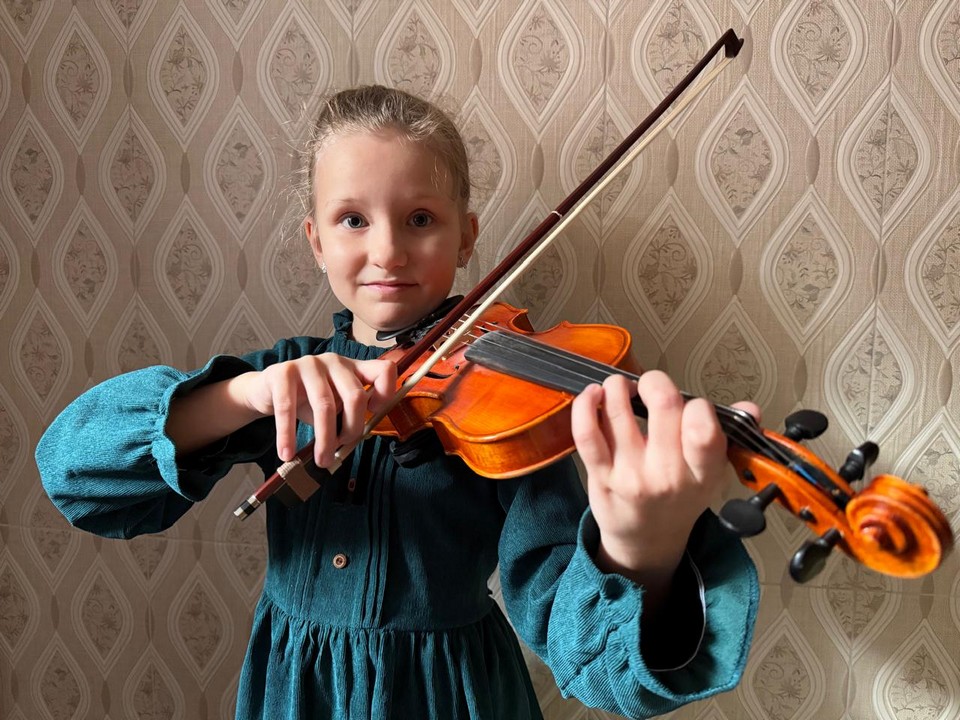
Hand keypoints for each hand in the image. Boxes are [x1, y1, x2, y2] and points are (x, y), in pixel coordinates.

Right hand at [236, 355, 396, 466]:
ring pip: (324, 404)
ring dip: (325, 439)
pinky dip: (288, 435)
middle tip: (342, 447)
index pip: (383, 370)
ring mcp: (308, 364)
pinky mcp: (283, 373)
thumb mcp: (332, 404)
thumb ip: (347, 415)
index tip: (374, 413)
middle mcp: (334, 362)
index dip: (387, 392)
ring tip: (321, 460)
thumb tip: (354, 440)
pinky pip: (288, 408)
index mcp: (352, 368)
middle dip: (352, 428)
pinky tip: (287, 453)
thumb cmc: (305, 400)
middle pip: (355, 395)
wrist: (266, 390)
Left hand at [571, 370, 758, 588]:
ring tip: (621, 388)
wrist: (647, 541)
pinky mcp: (600, 476)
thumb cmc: (680, 499)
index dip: (696, 404)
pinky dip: (585, 406)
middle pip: (663, 406)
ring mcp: (631, 475)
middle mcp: (668, 474)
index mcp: (702, 472)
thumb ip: (727, 436)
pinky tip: (593, 395)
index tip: (688, 406)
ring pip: (619, 411)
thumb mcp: (712, 474)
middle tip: (650, 387)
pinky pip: (587, 434)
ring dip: (617, 386)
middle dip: (655, 382)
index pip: (704, 427)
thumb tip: (749, 409)